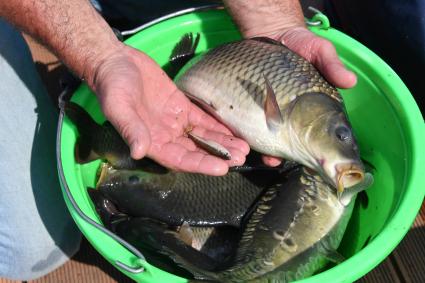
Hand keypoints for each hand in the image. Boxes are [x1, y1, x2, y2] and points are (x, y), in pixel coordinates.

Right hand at [92, 45, 248, 175]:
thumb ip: (130, 129)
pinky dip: (217, 126)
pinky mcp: (180, 106)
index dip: (201, 164)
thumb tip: (139, 151)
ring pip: (202, 136)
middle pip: (196, 151)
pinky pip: (201, 119)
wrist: (115, 62)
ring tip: (243, 147)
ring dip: (222, 143)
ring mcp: (174, 122)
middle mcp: (165, 136)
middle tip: (241, 158)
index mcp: (150, 142)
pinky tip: (233, 131)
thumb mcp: (118, 107)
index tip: (222, 168)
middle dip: (218, 155)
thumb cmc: (111, 86)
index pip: (180, 159)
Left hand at [249, 27, 357, 166]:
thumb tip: (350, 81)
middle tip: (282, 162)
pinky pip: (250, 124)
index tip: (316, 159)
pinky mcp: (252, 106)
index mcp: (312, 109)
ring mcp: (270, 112)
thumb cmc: (301, 44)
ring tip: (266, 158)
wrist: (271, 33)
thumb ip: (332, 65)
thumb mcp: (319, 50)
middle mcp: (292, 115)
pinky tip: (246, 141)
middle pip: (293, 142)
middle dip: (289, 155)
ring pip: (271, 138)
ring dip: (269, 151)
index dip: (317, 149)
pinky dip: (248, 135)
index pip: (318, 133)